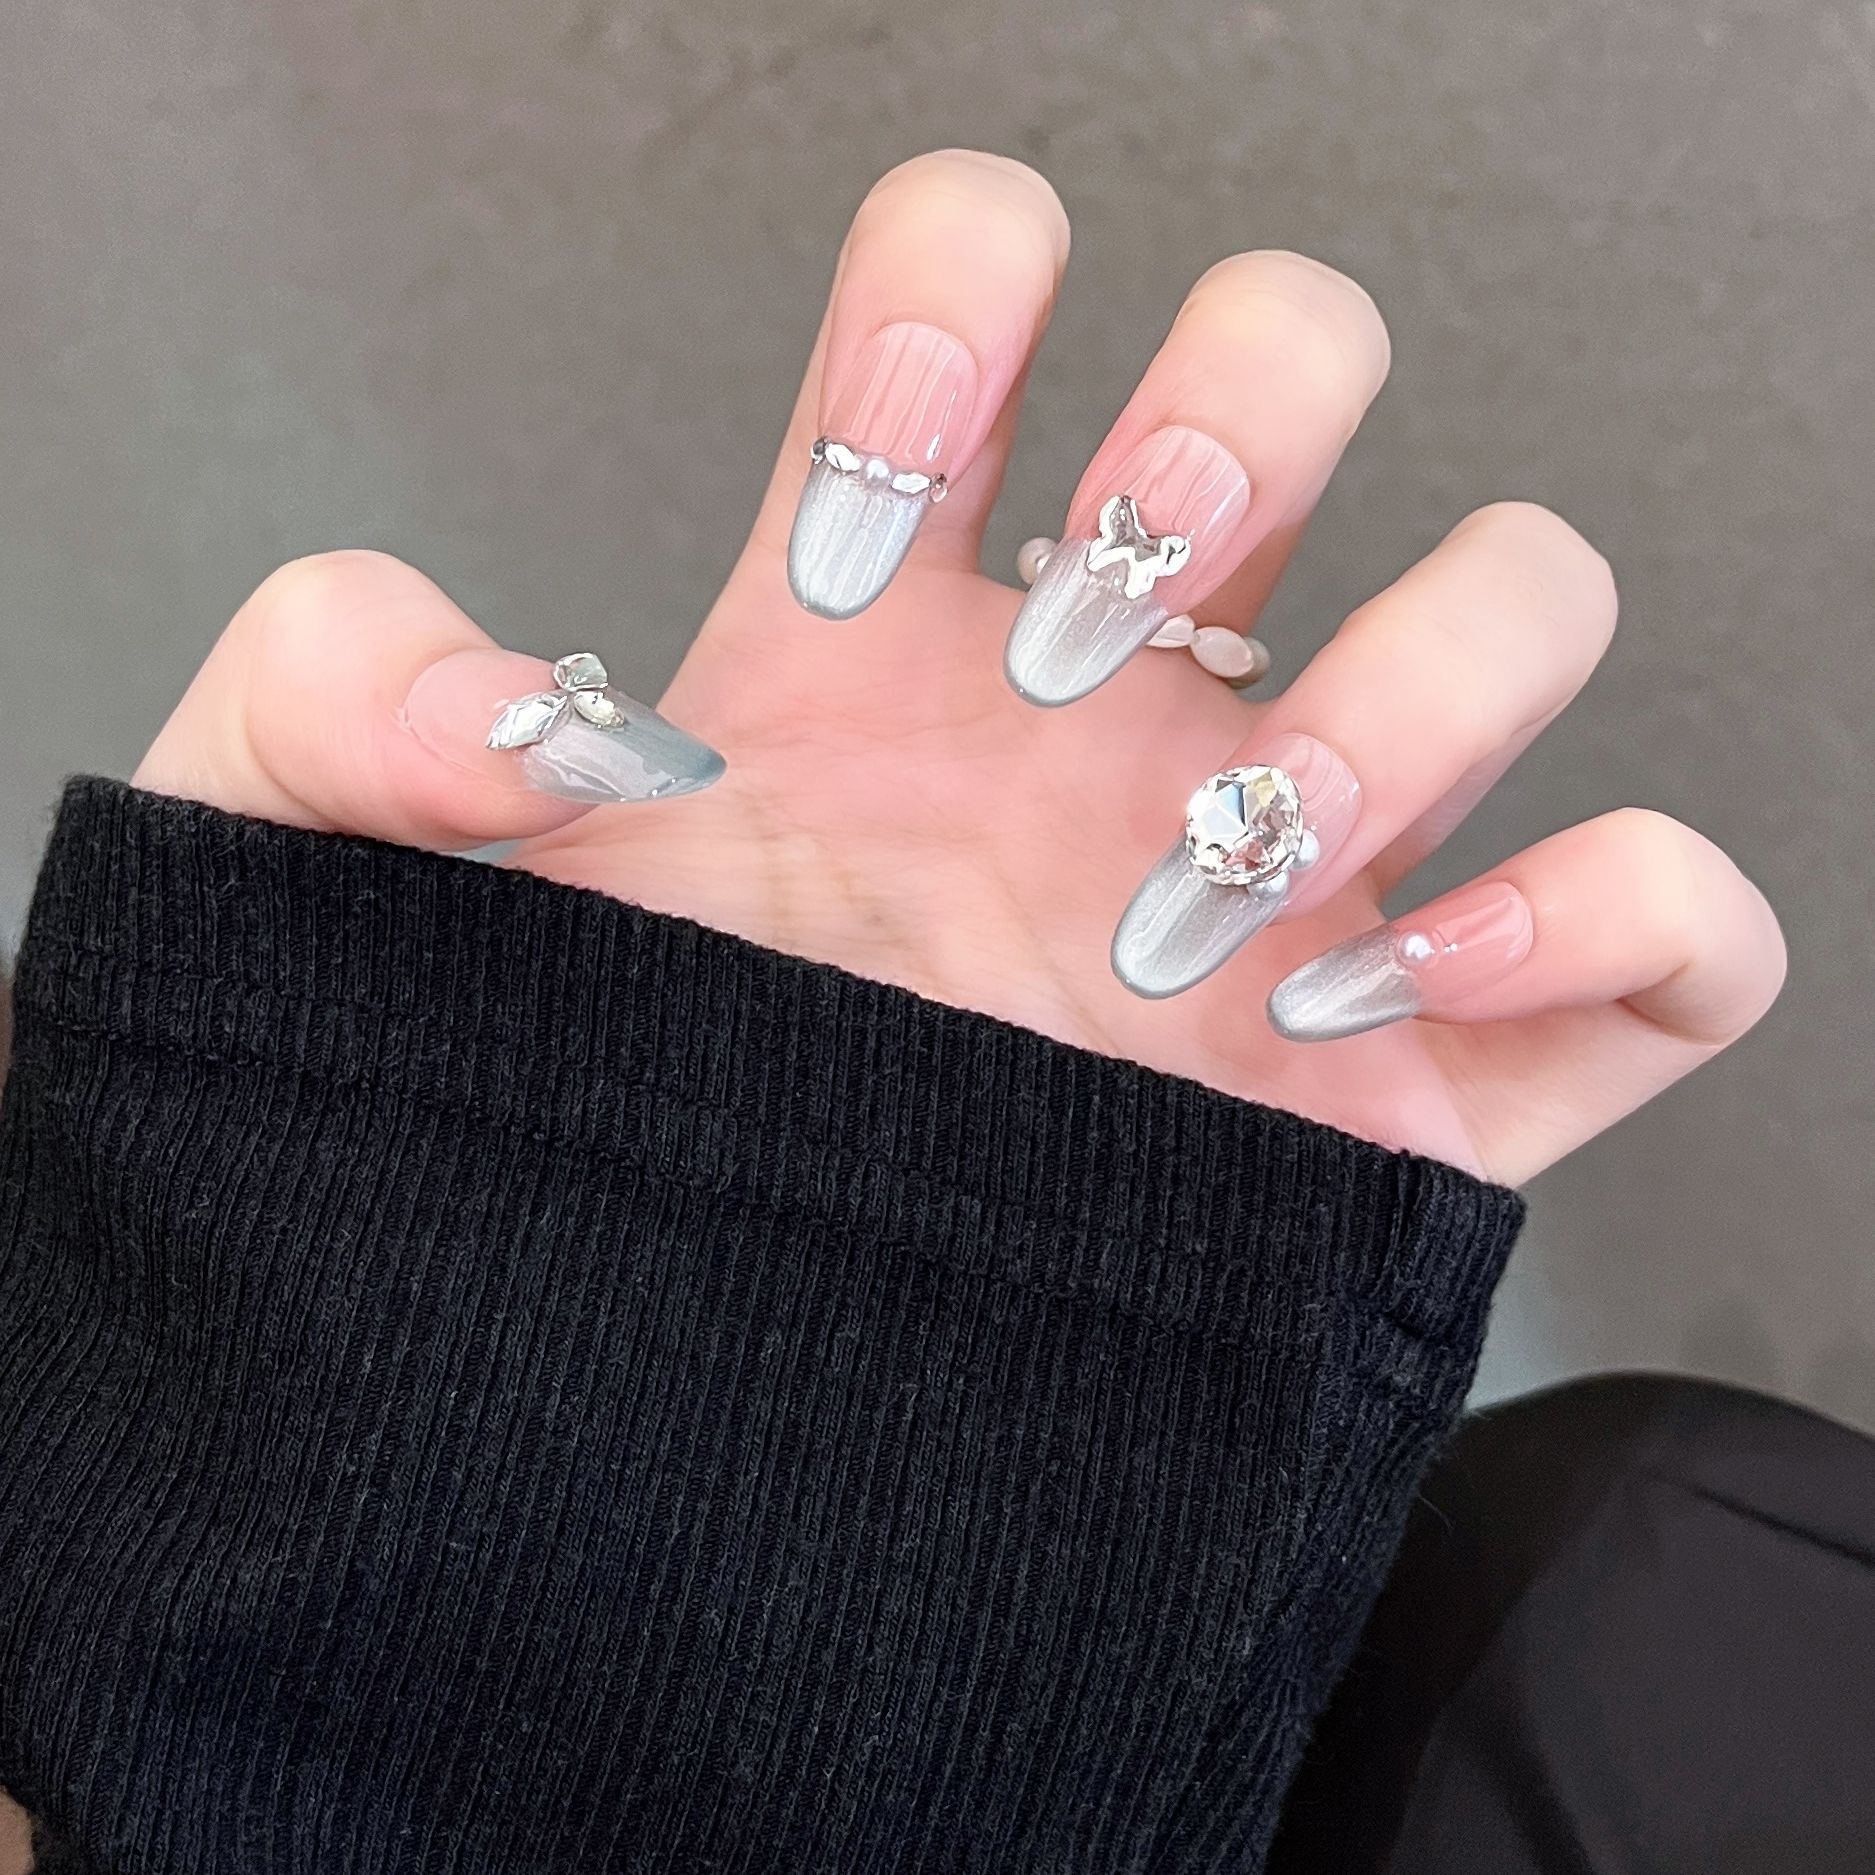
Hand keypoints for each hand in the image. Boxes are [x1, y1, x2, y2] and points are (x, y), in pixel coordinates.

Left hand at [136, 150, 1783, 1183]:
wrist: (627, 1427)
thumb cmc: (510, 1143)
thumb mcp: (330, 882)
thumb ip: (342, 698)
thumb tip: (517, 692)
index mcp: (870, 648)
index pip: (969, 307)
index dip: (954, 297)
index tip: (873, 468)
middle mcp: (1100, 733)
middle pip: (1294, 384)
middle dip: (1231, 435)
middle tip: (1077, 646)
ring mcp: (1273, 897)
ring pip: (1515, 612)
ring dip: (1421, 680)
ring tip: (1217, 860)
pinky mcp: (1405, 1101)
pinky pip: (1663, 942)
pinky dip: (1627, 912)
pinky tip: (1421, 961)